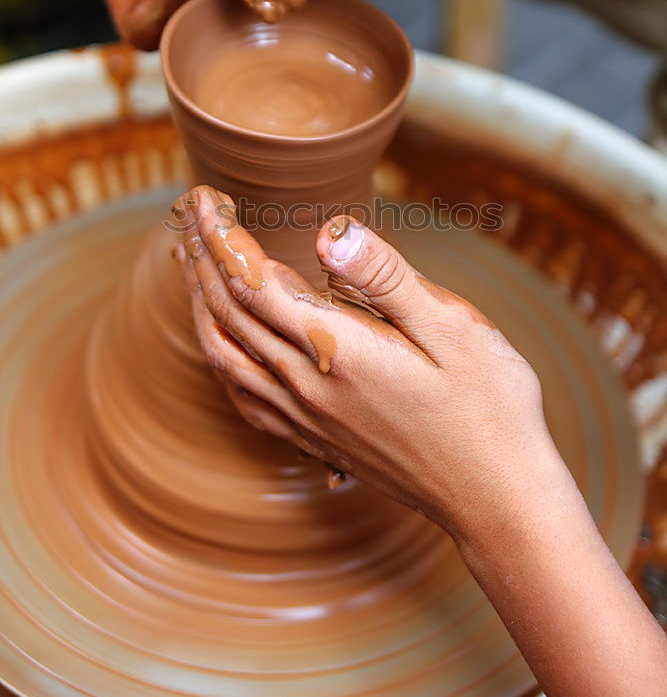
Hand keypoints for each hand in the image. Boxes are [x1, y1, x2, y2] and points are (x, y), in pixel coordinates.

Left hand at [175, 185, 551, 541]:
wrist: (497, 499)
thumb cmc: (489, 408)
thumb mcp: (453, 327)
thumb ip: (386, 278)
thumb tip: (331, 231)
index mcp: (338, 350)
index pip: (254, 281)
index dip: (222, 236)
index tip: (204, 198)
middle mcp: (308, 386)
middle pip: (229, 314)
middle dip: (202, 258)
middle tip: (189, 217)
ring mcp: (306, 419)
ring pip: (225, 355)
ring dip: (200, 305)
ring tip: (191, 267)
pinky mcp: (315, 440)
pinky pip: (243, 396)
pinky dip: (220, 357)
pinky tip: (223, 345)